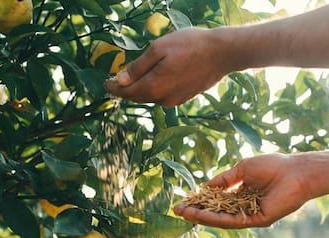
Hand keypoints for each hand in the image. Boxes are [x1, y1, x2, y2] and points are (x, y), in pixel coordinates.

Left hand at [103, 28, 236, 105]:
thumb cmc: (190, 45)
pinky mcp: (184, 98)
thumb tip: (120, 80)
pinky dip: (155, 89)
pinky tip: (156, 79)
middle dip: (126, 89)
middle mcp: (162, 99)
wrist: (223, 53)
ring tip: (135, 78)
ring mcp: (174, 100)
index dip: (113, 88)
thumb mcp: (159, 48)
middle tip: (117, 80)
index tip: (106, 83)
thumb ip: (138, 67)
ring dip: (141, 89)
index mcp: (152, 87)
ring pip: (150, 97)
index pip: (125, 92)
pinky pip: (163, 96)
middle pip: (137, 96)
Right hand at [173, 154, 316, 228]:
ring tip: (185, 214)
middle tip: (178, 211)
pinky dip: (216, 219)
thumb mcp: (242, 169)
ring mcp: (250, 215)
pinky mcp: (256, 220)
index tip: (184, 201)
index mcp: (242, 194)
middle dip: (196, 212)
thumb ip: (225, 179)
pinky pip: (232, 221)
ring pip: (221, 219)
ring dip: (202, 217)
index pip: (216, 201)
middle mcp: (244, 207)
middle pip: (216, 213)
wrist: (296, 172)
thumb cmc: (274, 165)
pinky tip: (202, 216)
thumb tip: (206, 187)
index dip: (200, 201)